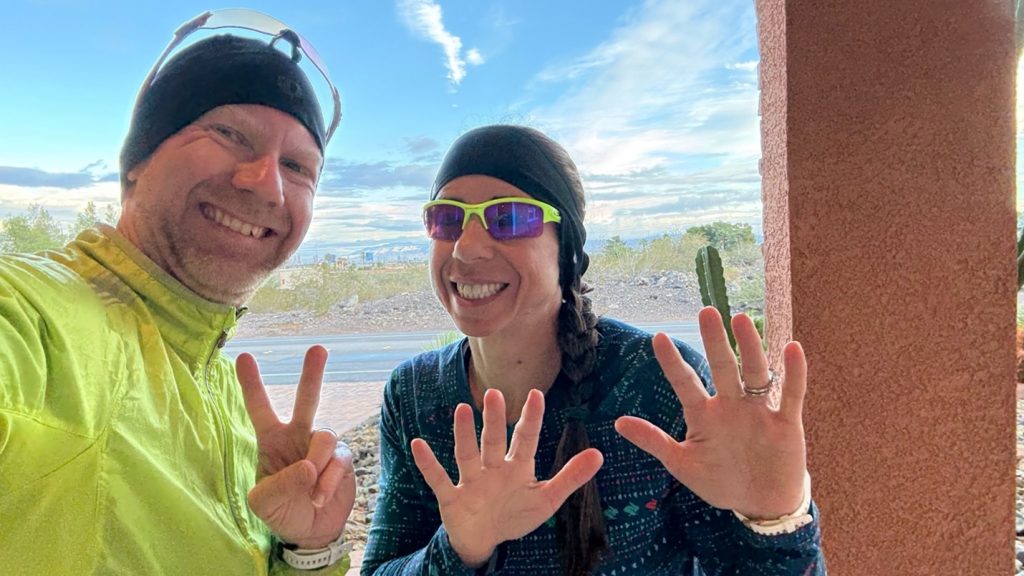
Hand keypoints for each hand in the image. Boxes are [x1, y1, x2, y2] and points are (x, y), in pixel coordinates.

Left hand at [236, 345, 355, 548]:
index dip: (252, 384)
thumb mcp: (263, 502)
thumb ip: (279, 484)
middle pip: (307, 399)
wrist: (310, 532)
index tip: (245, 357)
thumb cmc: (281, 511)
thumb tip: (308, 466)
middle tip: (317, 348)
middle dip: (312, 374)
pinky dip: (329, 481)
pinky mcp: (342, 459)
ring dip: (317, 464)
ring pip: (325, 436)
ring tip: (311, 490)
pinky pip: (339, 460)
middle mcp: (298, 436)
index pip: (260, 408)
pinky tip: (319, 496)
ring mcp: (321, 446)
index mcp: (271, 440)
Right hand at [411, 388, 602, 566]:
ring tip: (462, 409)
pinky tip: (418, 444)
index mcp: (517, 468)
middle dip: (495, 420)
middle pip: (494, 441)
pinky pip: (438, 479)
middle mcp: (493, 468)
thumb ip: (571, 478)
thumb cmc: (515, 515)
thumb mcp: (546, 500)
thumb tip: (599, 455)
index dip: (531, 419)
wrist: (485, 542)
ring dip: (464, 434)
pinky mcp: (451, 497)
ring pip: (467, 454)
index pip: (525, 439)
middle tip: (494, 393)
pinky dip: (428, 464)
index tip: (536, 394)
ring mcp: (471, 481)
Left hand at [615, 307, 806, 519]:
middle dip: (714, 341)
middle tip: (707, 312)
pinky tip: (792, 348)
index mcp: (703, 414)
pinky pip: (791, 394)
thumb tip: (618, 422)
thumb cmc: (720, 480)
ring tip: (742, 321)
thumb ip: (655, 441)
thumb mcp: (682, 464)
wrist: (761, 504)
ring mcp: (758, 411)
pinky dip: (793, 373)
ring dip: (750, 347)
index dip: (673, 362)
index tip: (658, 338)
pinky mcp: (786, 423)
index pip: (685, 383)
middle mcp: (730, 405)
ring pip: (754, 373)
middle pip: (722, 367)